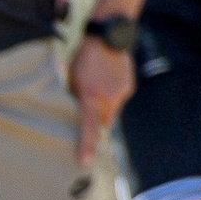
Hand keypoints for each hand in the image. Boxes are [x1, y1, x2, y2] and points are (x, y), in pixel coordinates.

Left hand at [68, 35, 135, 167]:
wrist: (108, 36)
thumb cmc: (83, 57)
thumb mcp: (72, 79)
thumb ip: (76, 99)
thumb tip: (77, 114)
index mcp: (90, 97)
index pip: (89, 128)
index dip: (87, 146)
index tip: (85, 162)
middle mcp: (108, 99)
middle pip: (103, 122)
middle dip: (97, 119)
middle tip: (89, 103)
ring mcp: (121, 94)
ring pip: (112, 111)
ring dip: (105, 105)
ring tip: (99, 84)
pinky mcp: (129, 88)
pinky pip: (119, 99)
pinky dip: (113, 94)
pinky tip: (107, 78)